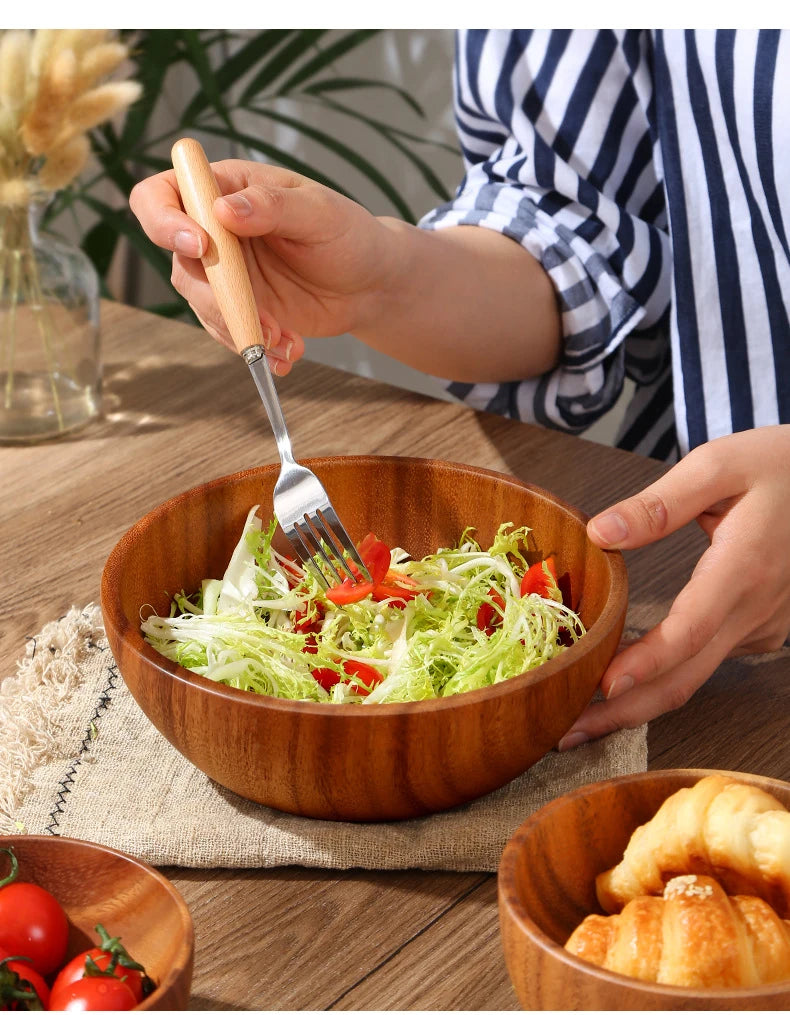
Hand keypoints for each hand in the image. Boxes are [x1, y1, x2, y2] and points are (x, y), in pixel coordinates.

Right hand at [129, 159, 396, 373]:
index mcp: (225, 190)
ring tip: (285, 339)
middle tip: (262, 319)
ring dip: (241, 328)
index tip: (201, 247)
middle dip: (218, 298)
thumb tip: (223, 210)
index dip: (165, 220)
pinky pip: (229, 332)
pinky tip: (288, 352)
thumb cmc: (349, 233)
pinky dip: (256, 348)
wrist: (372, 285)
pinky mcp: (240, 309)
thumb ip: (272, 207)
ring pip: (202, 306)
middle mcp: (215, 232)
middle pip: (182, 263)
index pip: (161, 195)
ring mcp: (225, 275)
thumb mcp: (319, 212)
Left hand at [558, 425, 789, 747]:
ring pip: (696, 676)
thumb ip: (659, 503)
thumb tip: (600, 532)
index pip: (690, 629)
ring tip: (581, 718)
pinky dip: (665, 677)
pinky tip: (624, 681)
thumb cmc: (777, 464)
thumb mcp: (719, 465)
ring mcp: (763, 626)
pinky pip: (709, 661)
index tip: (603, 685)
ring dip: (639, 703)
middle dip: (624, 711)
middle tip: (566, 733)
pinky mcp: (762, 629)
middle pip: (686, 676)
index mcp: (745, 567)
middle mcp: (756, 609)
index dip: (646, 663)